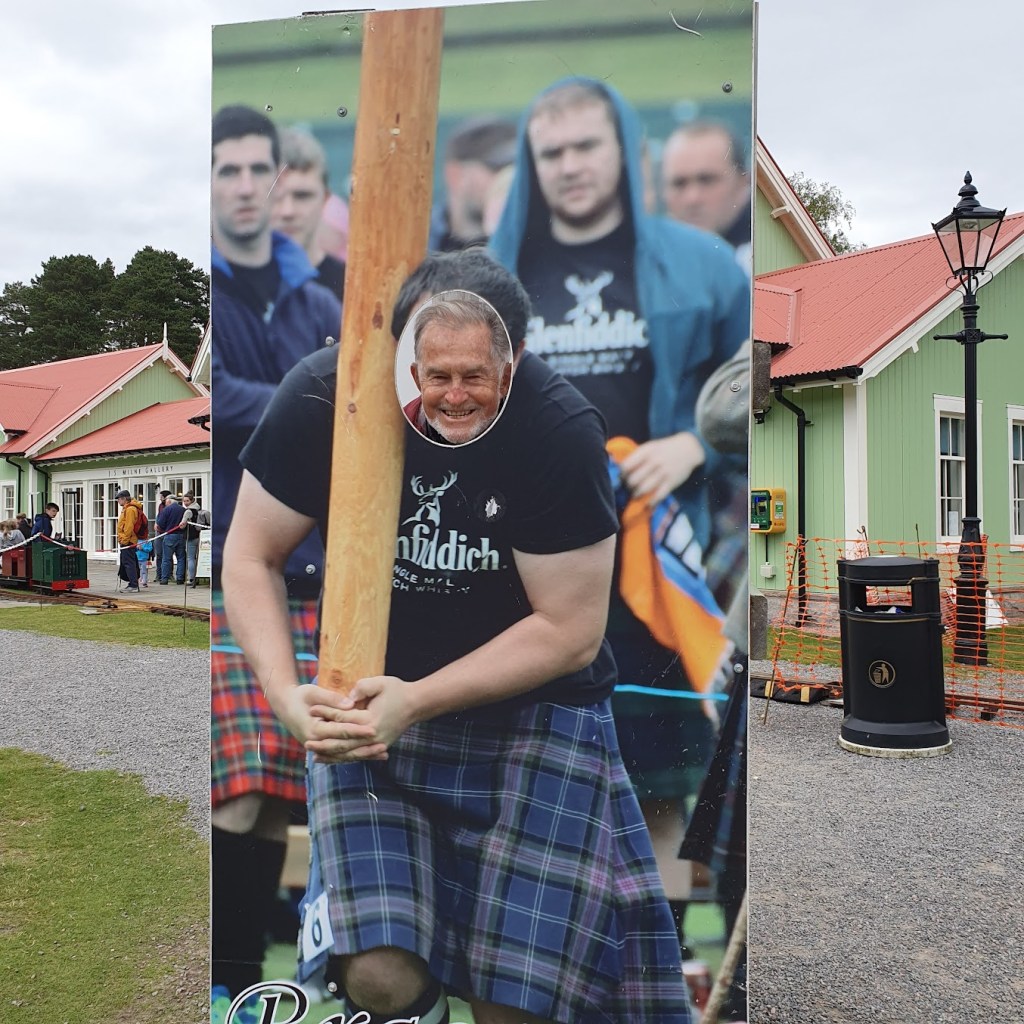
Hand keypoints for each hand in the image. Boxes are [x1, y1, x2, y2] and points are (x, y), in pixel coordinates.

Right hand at [274, 683, 388, 763]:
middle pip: (344, 748)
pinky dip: (357, 755)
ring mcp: (319, 747)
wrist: (284, 705)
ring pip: (344, 755)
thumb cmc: (300, 696)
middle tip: (383, 745)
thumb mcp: (313, 692)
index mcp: (314, 729)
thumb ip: (331, 699)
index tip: (373, 729)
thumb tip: (350, 704)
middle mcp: (316, 742)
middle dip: (364, 747)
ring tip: (383, 754)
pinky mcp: (322, 747)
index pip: (340, 732)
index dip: (357, 731)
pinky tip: (372, 755)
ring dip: (364, 755)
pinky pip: (341, 754)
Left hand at [304, 676, 415, 763]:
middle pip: (343, 743)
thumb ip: (362, 688)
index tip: (311, 710)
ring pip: (349, 754)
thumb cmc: (398, 691)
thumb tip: (347, 698)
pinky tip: (333, 759)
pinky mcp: (378, 747)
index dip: (326, 713)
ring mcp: (376, 744)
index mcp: (371, 720)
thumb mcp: (380, 683)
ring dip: (331, 755)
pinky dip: (344, 758)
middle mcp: (372, 736)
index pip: (343, 719)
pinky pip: (358, 756)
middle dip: (324, 743)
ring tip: (314, 756)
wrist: (416, 704)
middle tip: (306, 743)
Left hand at [620, 432, 705, 505]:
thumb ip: (637, 457)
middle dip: (628, 486)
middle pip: (633, 479)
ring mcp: (663, 473)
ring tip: (635, 494)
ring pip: (643, 488)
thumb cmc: (664, 448)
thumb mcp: (650, 447)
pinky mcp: (671, 482)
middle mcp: (654, 462)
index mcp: (646, 452)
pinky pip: (658, 495)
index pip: (627, 466)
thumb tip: (619, 468)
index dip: (621, 474)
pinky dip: (651, 501)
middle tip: (627, 487)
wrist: (688, 448)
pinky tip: (647, 502)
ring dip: (636, 494)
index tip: (621, 477)